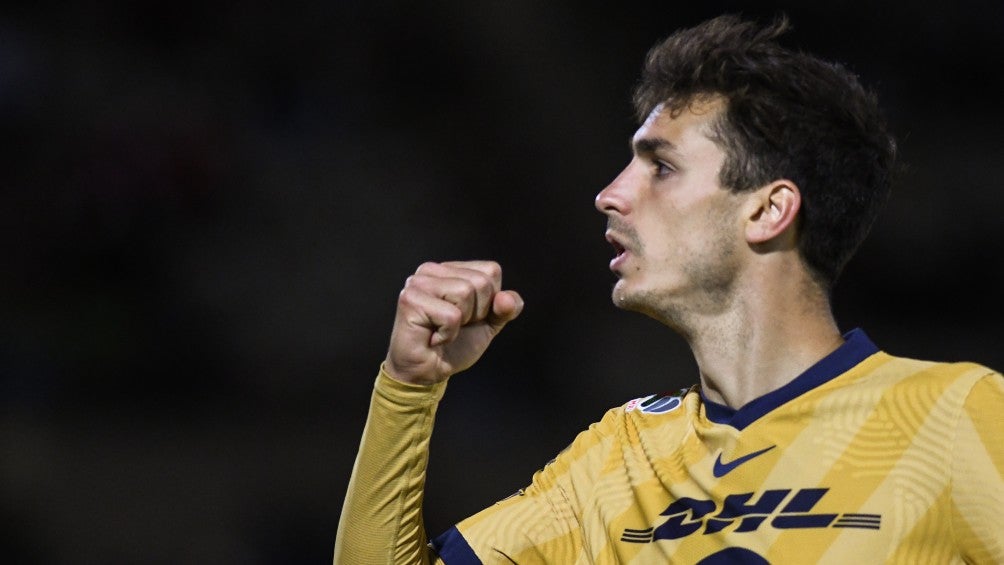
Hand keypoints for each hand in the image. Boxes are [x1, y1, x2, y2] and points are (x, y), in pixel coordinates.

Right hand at [384, 261, 522, 384]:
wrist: (428, 372)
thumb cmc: (454, 345)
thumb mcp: (490, 323)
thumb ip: (506, 308)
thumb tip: (506, 298)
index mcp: (450, 269)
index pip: (491, 271)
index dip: (489, 301)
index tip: (468, 316)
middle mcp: (431, 270)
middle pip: (480, 282)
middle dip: (476, 313)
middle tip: (453, 326)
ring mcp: (418, 282)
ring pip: (465, 292)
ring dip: (461, 323)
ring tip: (442, 329)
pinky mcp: (410, 300)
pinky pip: (451, 315)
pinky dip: (449, 334)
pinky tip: (433, 337)